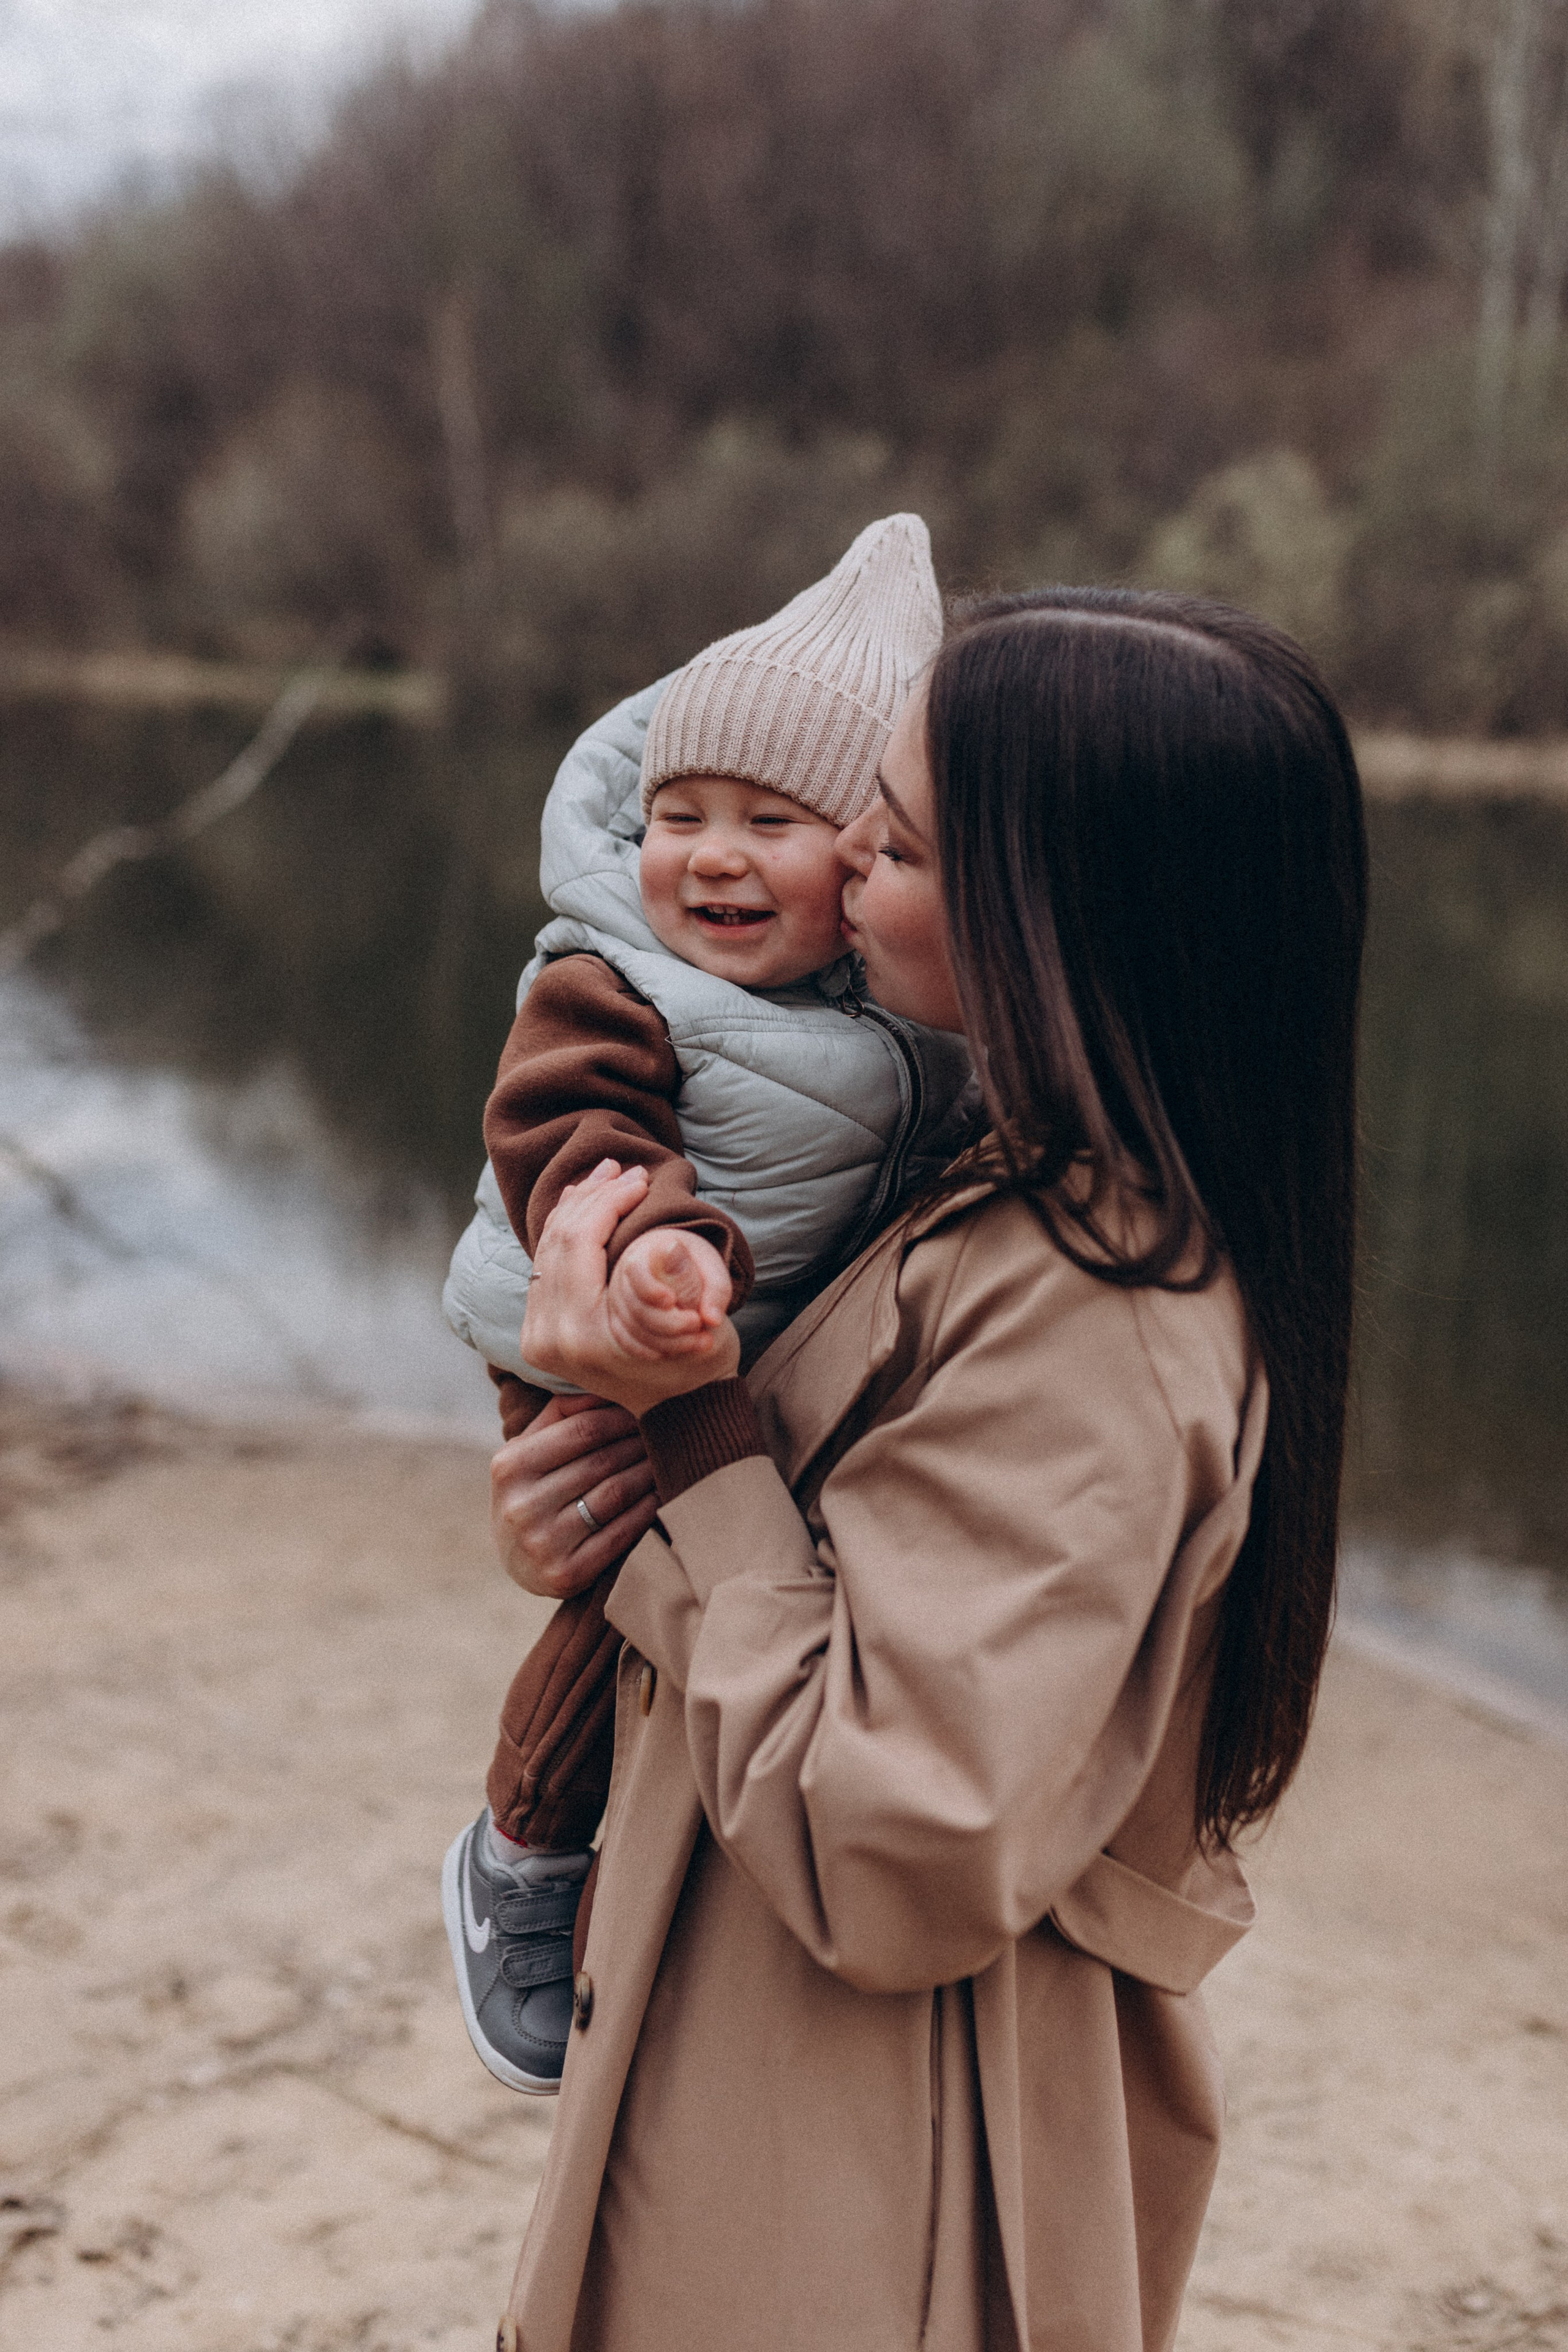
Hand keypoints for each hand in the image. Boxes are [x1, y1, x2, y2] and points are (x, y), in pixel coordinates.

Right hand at [491, 1392, 658, 1597]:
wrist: (517, 1561)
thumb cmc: (533, 1490)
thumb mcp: (529, 1450)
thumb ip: (561, 1414)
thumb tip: (606, 1380)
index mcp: (509, 1466)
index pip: (582, 1430)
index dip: (623, 1418)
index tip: (649, 1409)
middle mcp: (521, 1506)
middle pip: (602, 1462)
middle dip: (641, 1443)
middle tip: (672, 1432)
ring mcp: (542, 1543)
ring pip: (615, 1494)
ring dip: (649, 1473)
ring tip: (669, 1459)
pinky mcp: (566, 1574)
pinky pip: (620, 1533)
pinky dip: (646, 1510)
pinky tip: (661, 1495)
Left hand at [519, 1159, 740, 1416]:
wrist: (679, 1408)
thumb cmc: (697, 1363)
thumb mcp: (700, 1322)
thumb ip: (682, 1283)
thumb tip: (665, 1244)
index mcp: (582, 1333)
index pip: (582, 1243)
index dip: (610, 1201)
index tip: (641, 1178)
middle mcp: (549, 1337)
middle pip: (558, 1242)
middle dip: (591, 1197)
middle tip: (622, 1168)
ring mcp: (538, 1338)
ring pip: (546, 1251)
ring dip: (574, 1208)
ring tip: (604, 1175)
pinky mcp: (537, 1334)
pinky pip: (544, 1269)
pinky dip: (562, 1233)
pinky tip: (578, 1204)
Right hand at [605, 1228, 733, 1358]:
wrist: (678, 1275)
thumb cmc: (694, 1268)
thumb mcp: (711, 1267)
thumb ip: (716, 1289)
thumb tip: (713, 1319)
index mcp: (645, 1254)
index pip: (635, 1271)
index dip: (651, 1290)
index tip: (672, 1301)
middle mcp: (625, 1278)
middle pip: (638, 1307)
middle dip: (671, 1324)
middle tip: (698, 1324)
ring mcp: (618, 1302)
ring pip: (635, 1330)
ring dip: (669, 1342)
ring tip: (701, 1341)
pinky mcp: (619, 1323)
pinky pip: (628, 1343)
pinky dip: (653, 1351)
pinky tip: (677, 1351)